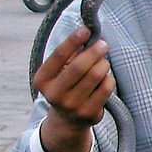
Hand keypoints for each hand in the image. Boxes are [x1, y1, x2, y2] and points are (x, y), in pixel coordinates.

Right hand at [33, 27, 114, 151]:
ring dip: (103, 64)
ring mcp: (72, 106)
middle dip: (94, 51)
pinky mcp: (89, 114)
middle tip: (103, 44)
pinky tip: (106, 78)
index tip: (86, 29)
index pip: (59, 55)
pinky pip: (106, 88)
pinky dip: (109, 79)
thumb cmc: (65, 86)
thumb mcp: (59, 72)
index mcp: (42, 80)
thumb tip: (88, 34)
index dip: (73, 40)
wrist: (67, 121)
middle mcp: (54, 94)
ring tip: (103, 62)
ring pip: (95, 76)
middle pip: (79, 66)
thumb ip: (69, 54)